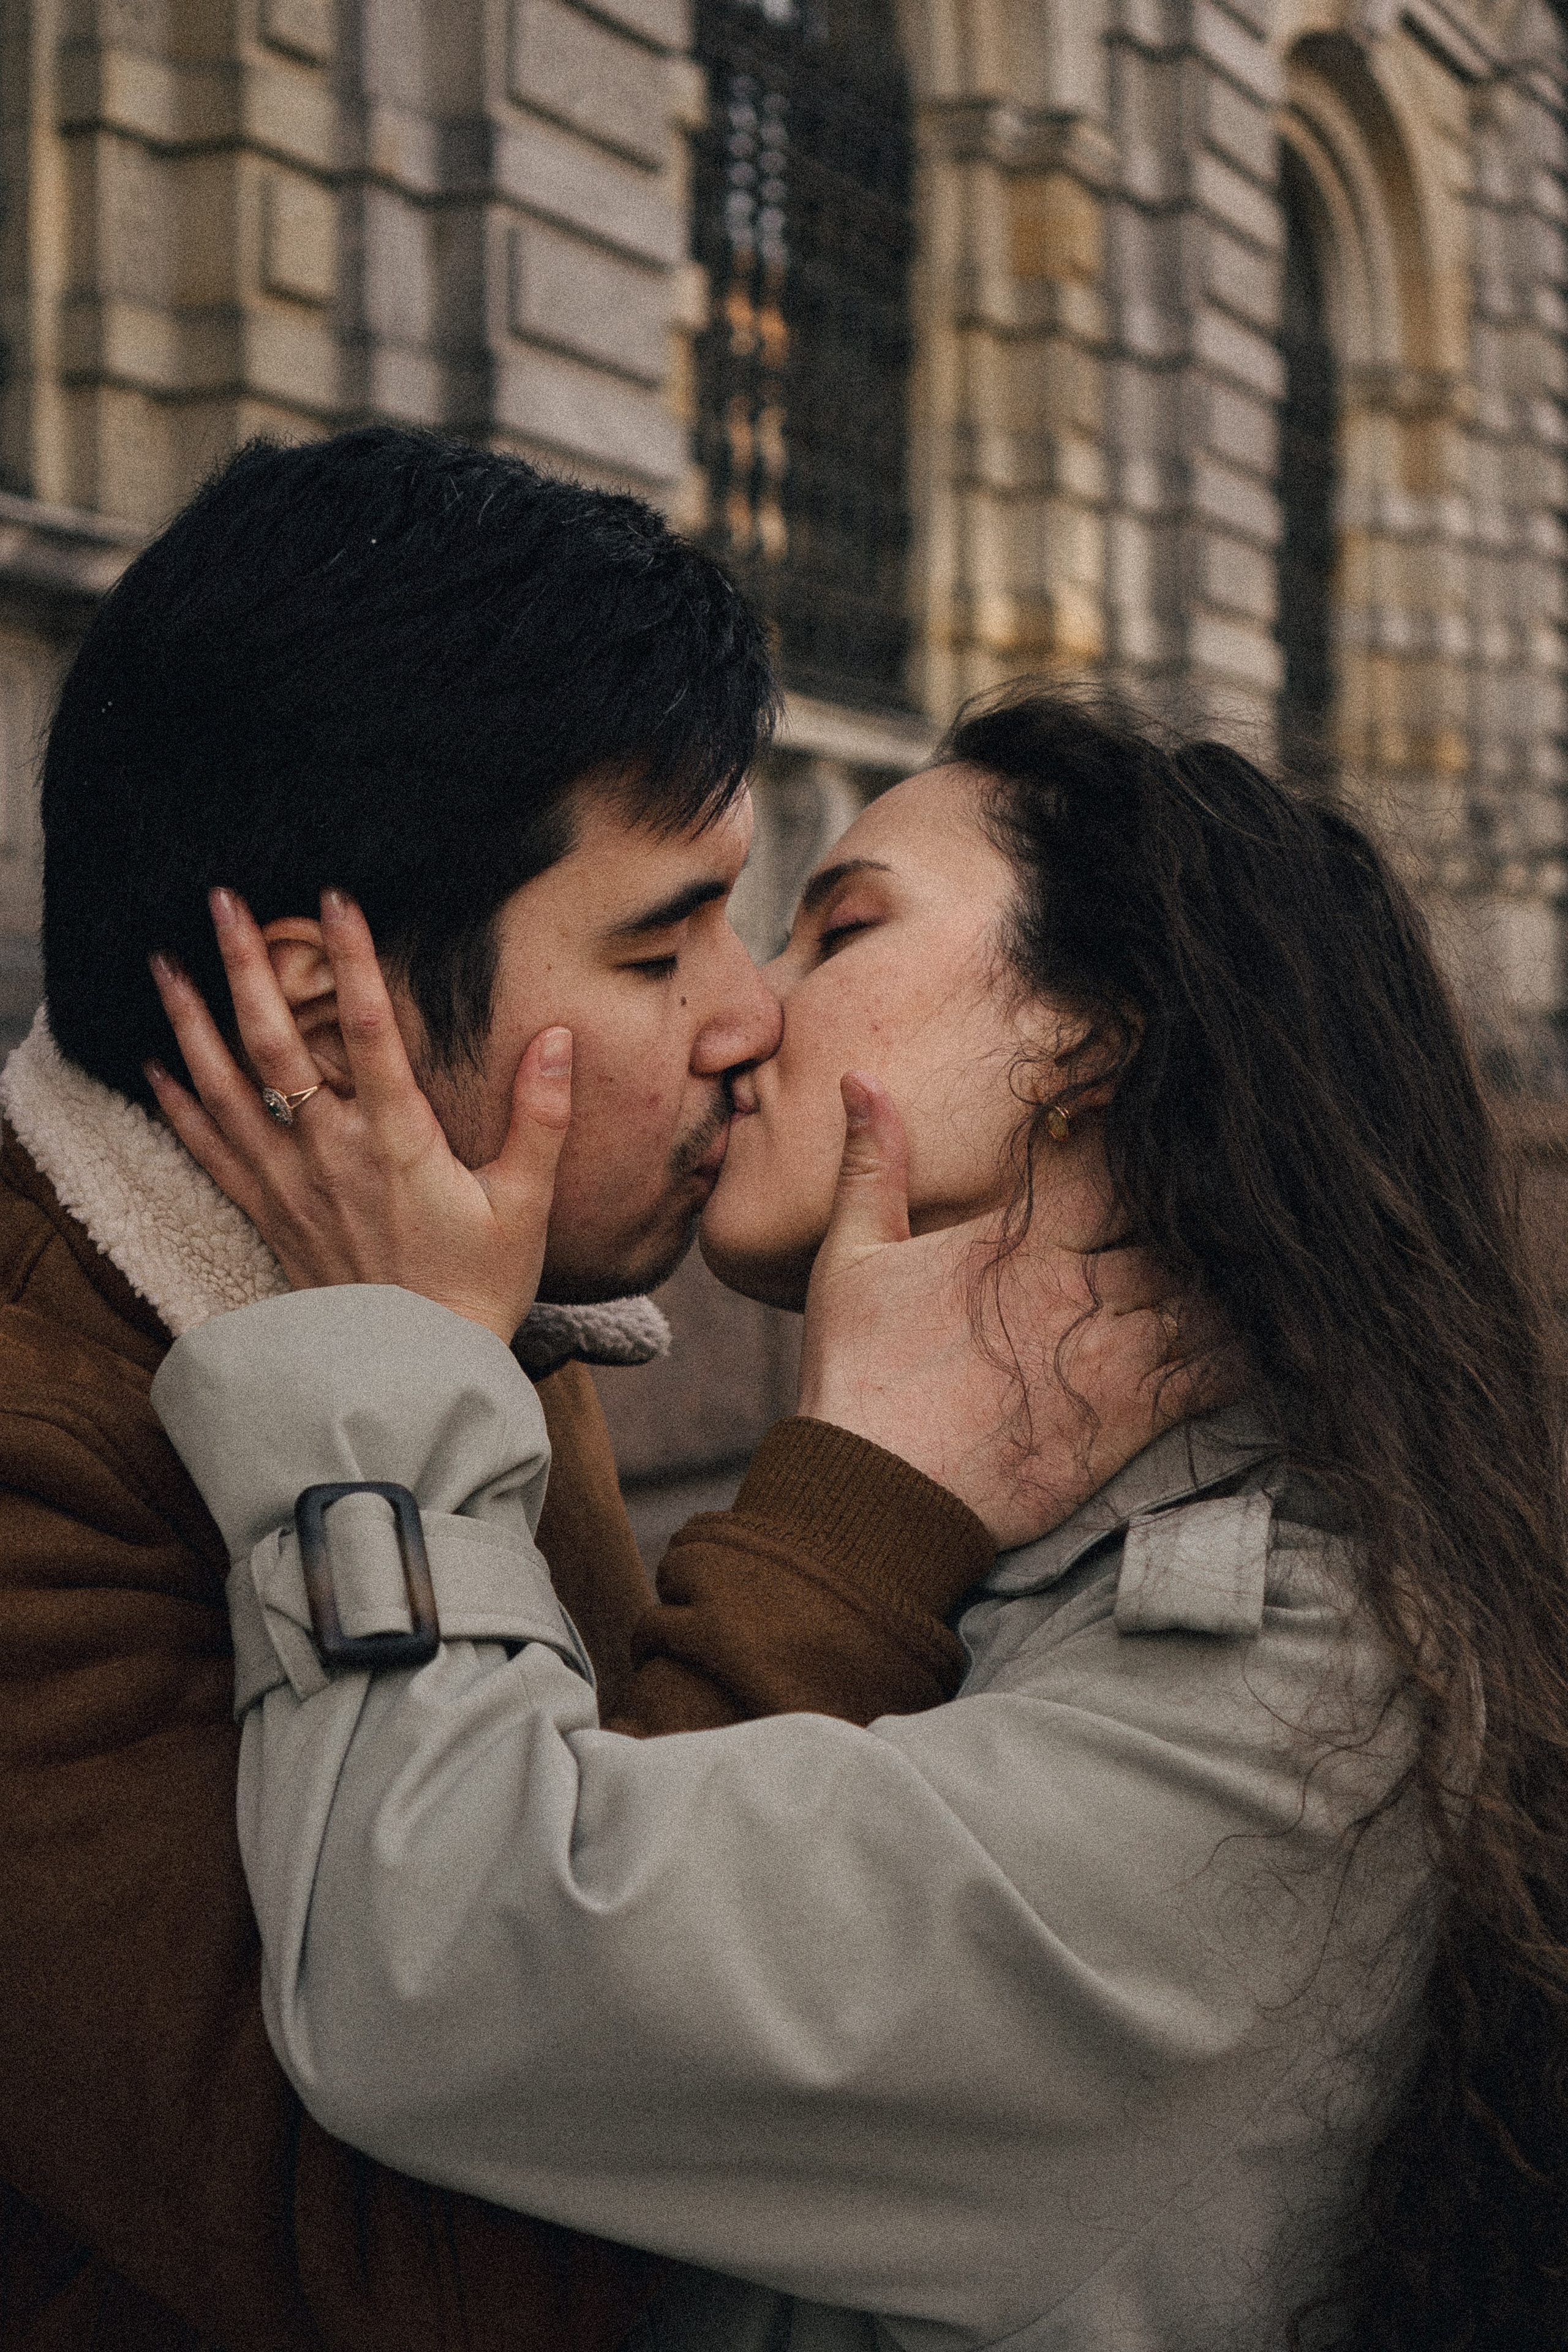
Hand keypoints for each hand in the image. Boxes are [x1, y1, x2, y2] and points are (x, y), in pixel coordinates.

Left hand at [146, 889, 570, 1343]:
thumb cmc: (480, 1290)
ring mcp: (292, 1186)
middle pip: (278, 1046)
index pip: (373, 1033)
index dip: (354, 961)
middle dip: (247, 967)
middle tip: (222, 901)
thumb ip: (542, 1118)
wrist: (417, 1375)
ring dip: (191, 1022)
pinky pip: (211, 1152)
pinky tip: (155, 1066)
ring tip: (162, 963)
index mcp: (399, 1146)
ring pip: (227, 1090)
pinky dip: (179, 1106)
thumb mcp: (526, 1205)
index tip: (337, 898)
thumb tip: (555, 1039)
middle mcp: (333, 1156)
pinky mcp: (269, 1216)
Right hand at [797, 1075, 1236, 1548]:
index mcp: (1020, 1242)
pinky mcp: (1130, 1421)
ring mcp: (1109, 1357)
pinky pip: (1218, 1373)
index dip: (1139, 1140)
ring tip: (1248, 1261)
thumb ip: (871, 1165)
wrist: (873, 1493)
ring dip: (1228, 1276)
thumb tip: (858, 1078)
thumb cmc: (856, 1374)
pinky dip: (1247, 1349)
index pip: (1108, 1163)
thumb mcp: (851, 1258)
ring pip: (1207, 1293)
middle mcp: (1075, 1290)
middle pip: (1174, 1225)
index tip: (1156, 1129)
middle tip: (1223, 1198)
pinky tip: (1263, 1335)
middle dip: (1197, 1211)